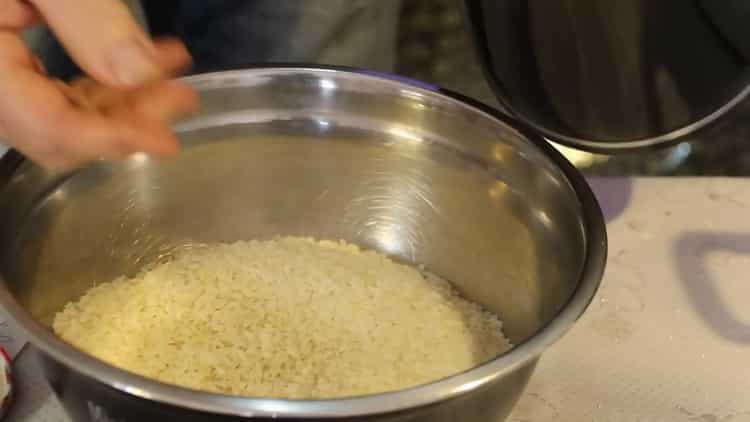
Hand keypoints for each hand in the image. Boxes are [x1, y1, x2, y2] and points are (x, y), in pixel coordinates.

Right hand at [0, 0, 198, 169]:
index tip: (167, 140)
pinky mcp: (9, 60)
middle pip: (56, 131)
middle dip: (126, 122)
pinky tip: (142, 65)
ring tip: (172, 77)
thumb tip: (140, 75)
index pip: (46, 126)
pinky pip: (55, 89)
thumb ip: (86, 18)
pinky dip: (102, 84)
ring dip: (123, 104)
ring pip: (61, 114)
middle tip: (181, 98)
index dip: (112, 139)